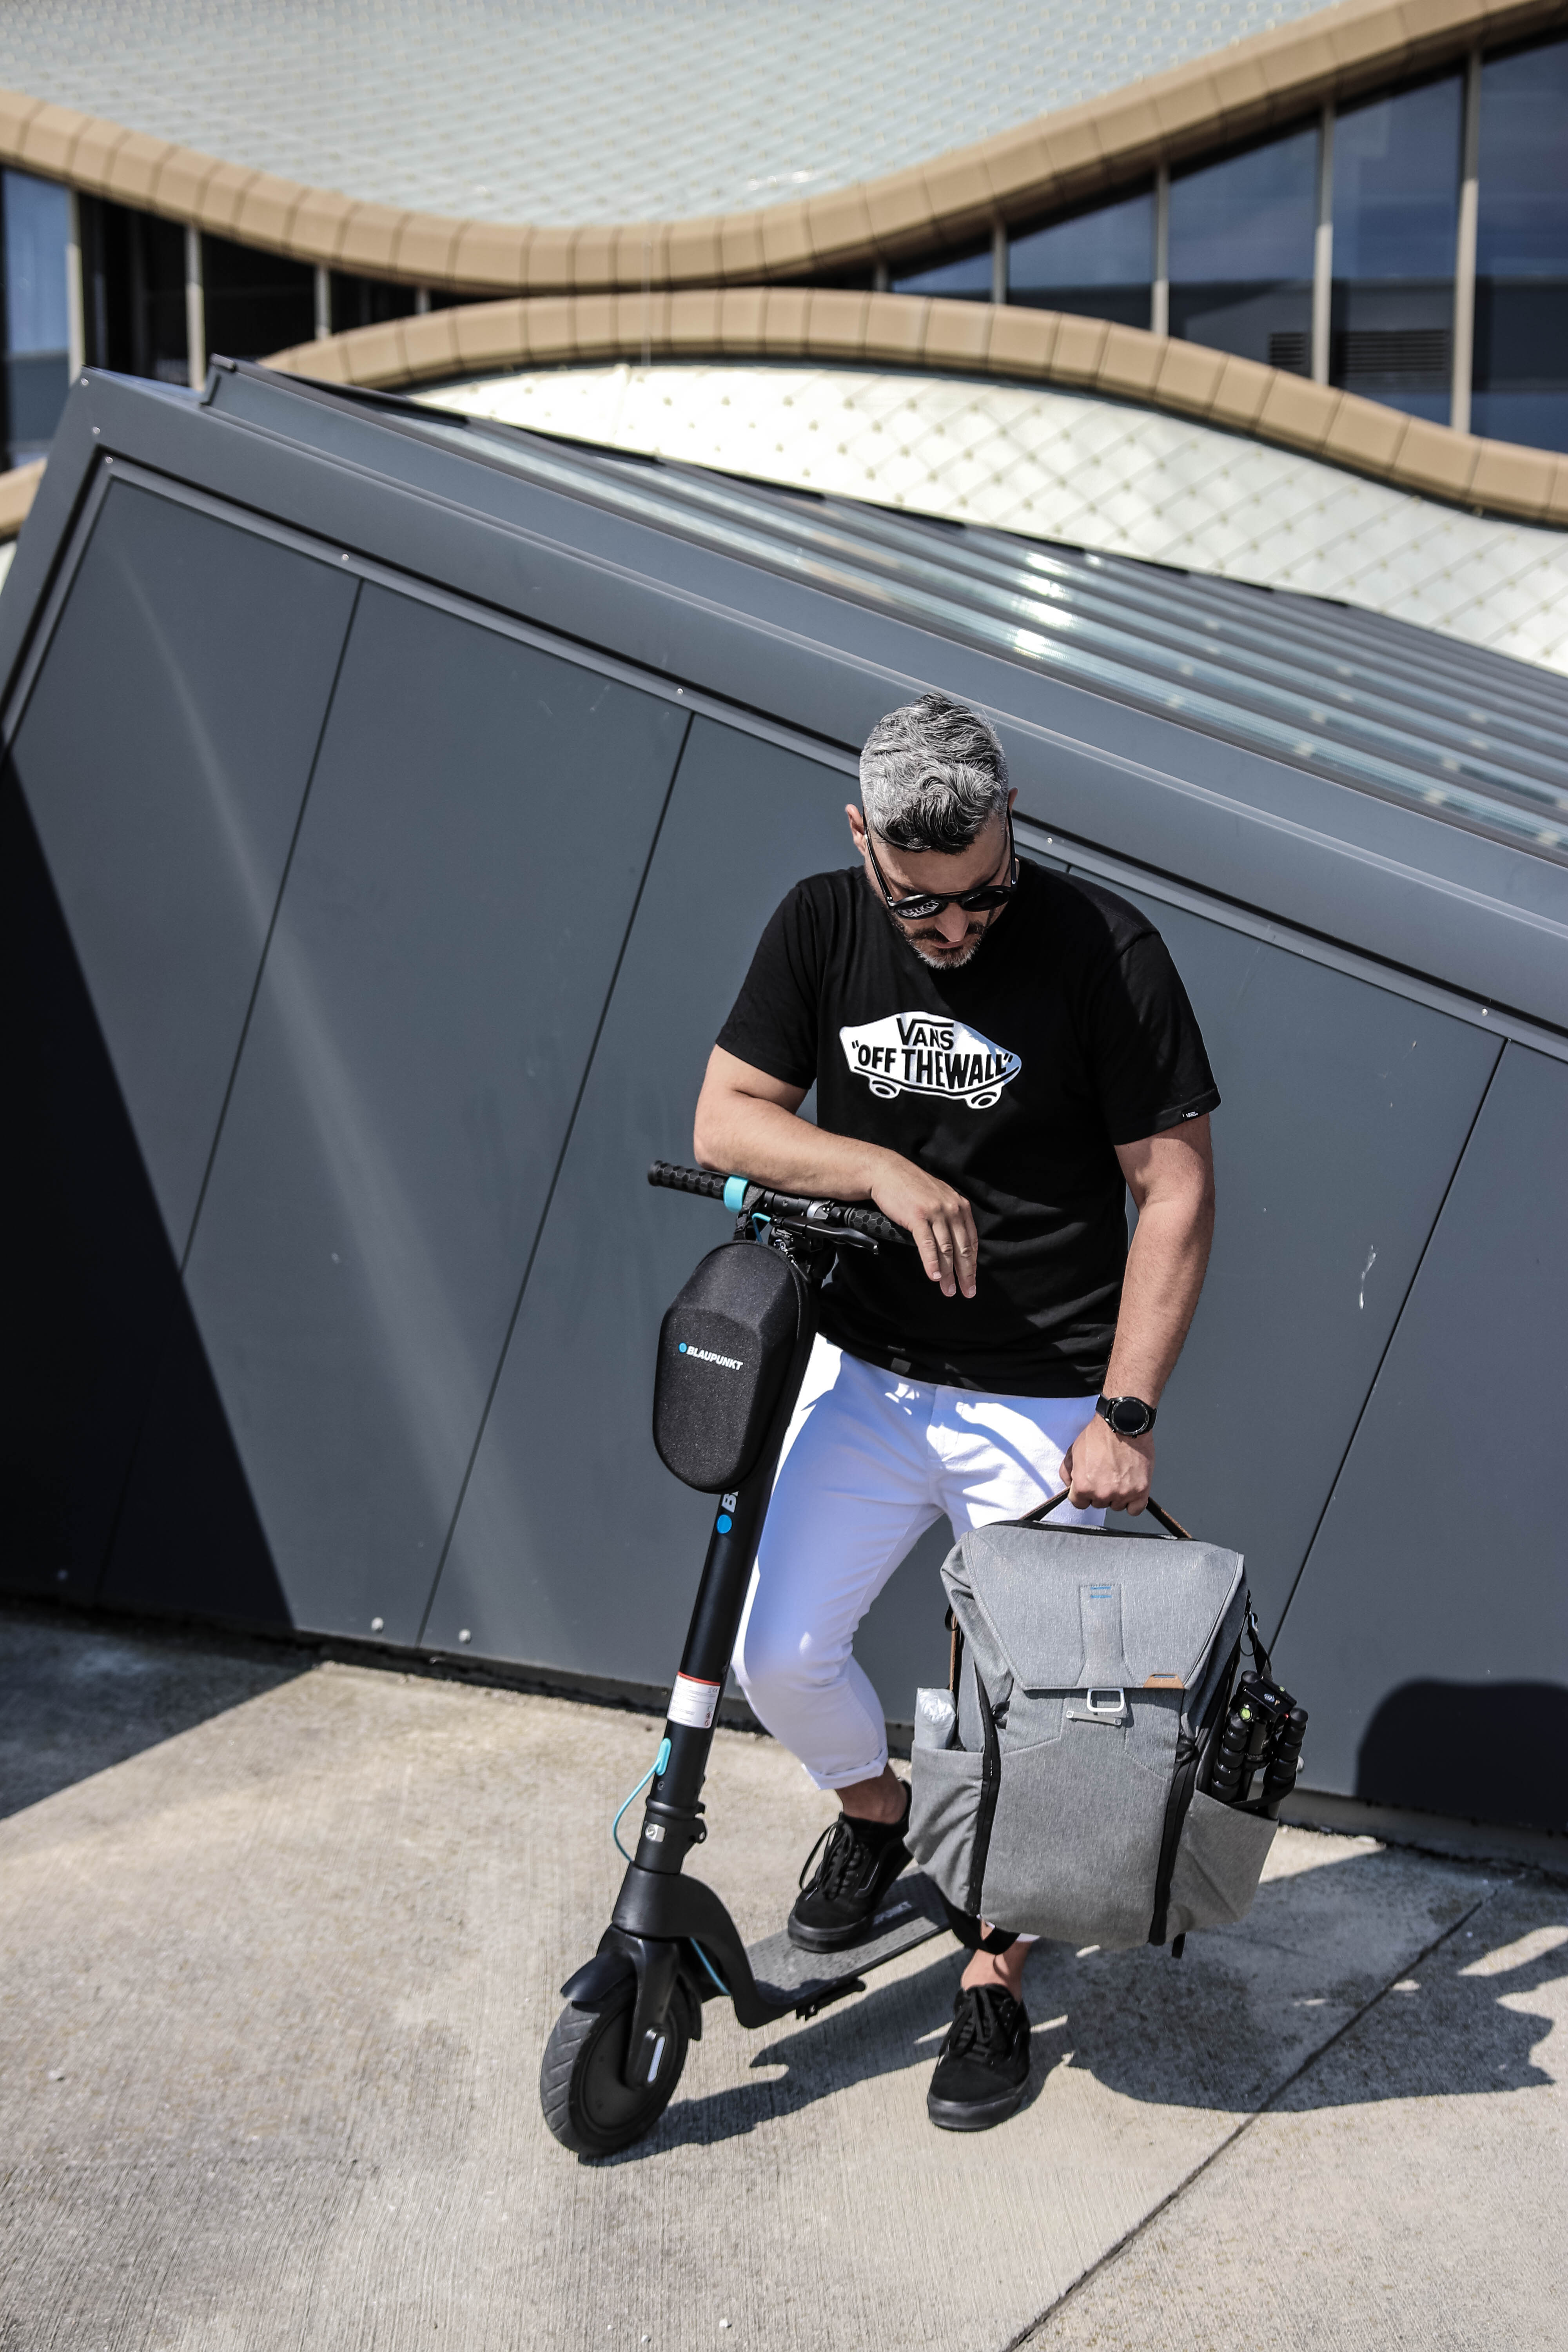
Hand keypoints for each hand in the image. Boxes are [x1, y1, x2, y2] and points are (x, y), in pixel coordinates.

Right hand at [866, 1154, 978, 1298]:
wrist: (887, 1172)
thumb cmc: (911, 1187)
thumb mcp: (939, 1198)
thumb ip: (950, 1216)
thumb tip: (955, 1242)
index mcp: (960, 1206)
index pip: (972, 1241)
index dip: (973, 1264)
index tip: (971, 1280)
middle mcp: (952, 1209)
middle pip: (963, 1248)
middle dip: (966, 1274)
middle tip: (967, 1292)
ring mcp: (935, 1212)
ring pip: (946, 1249)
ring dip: (949, 1274)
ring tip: (949, 1290)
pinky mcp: (918, 1216)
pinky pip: (927, 1244)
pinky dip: (932, 1263)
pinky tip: (934, 1276)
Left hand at [1060, 1413, 1152, 1513]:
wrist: (1123, 1423)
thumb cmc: (1099, 1435)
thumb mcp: (1073, 1451)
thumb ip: (1067, 1472)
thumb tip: (1069, 1486)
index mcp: (1083, 1486)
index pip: (1080, 1503)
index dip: (1084, 1493)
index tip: (1090, 1484)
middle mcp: (1102, 1494)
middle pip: (1099, 1504)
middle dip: (1100, 1491)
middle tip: (1106, 1474)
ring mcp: (1122, 1494)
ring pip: (1117, 1505)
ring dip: (1117, 1495)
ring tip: (1120, 1475)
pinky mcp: (1141, 1491)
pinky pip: (1135, 1509)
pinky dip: (1133, 1502)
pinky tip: (1131, 1488)